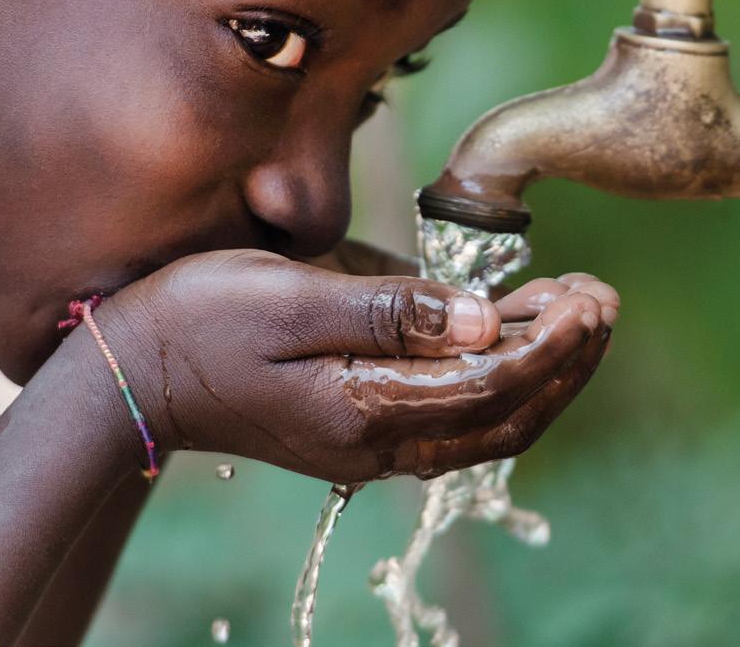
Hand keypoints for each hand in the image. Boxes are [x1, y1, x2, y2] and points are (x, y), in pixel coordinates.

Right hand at [98, 253, 617, 483]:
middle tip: (603, 300)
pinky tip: (515, 334)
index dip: (550, 344)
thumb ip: (390, 311)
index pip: (490, 386)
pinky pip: (453, 412)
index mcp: (364, 409)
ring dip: (540, 371)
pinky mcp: (360, 424)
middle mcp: (378, 441)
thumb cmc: (203, 320)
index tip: (590, 298)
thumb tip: (485, 321)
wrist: (137, 371)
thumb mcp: (291, 298)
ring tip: (578, 312)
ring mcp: (370, 441)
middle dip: (564, 360)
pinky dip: (499, 378)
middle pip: (503, 415)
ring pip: (486, 422)